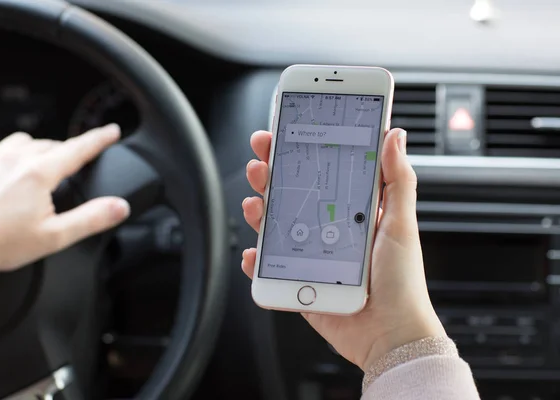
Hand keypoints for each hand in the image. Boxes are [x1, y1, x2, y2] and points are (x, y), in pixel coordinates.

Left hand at [0, 124, 129, 274]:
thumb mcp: (53, 236)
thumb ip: (91, 219)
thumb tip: (119, 207)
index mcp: (38, 174)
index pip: (78, 149)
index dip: (99, 139)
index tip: (111, 131)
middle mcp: (12, 158)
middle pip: (50, 145)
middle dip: (65, 152)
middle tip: (71, 167)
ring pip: (21, 142)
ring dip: (35, 151)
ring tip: (37, 170)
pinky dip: (6, 158)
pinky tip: (3, 177)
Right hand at [241, 128, 444, 370]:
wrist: (390, 335)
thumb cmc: (402, 281)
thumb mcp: (400, 223)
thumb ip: (398, 179)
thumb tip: (394, 134)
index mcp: (350, 211)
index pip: (320, 172)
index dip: (299, 151)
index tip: (283, 131)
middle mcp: (327, 229)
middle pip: (290, 195)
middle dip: (270, 175)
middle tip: (259, 162)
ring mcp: (310, 255)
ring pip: (274, 227)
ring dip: (258, 211)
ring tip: (254, 204)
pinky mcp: (300, 282)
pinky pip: (270, 268)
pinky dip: (256, 261)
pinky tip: (253, 255)